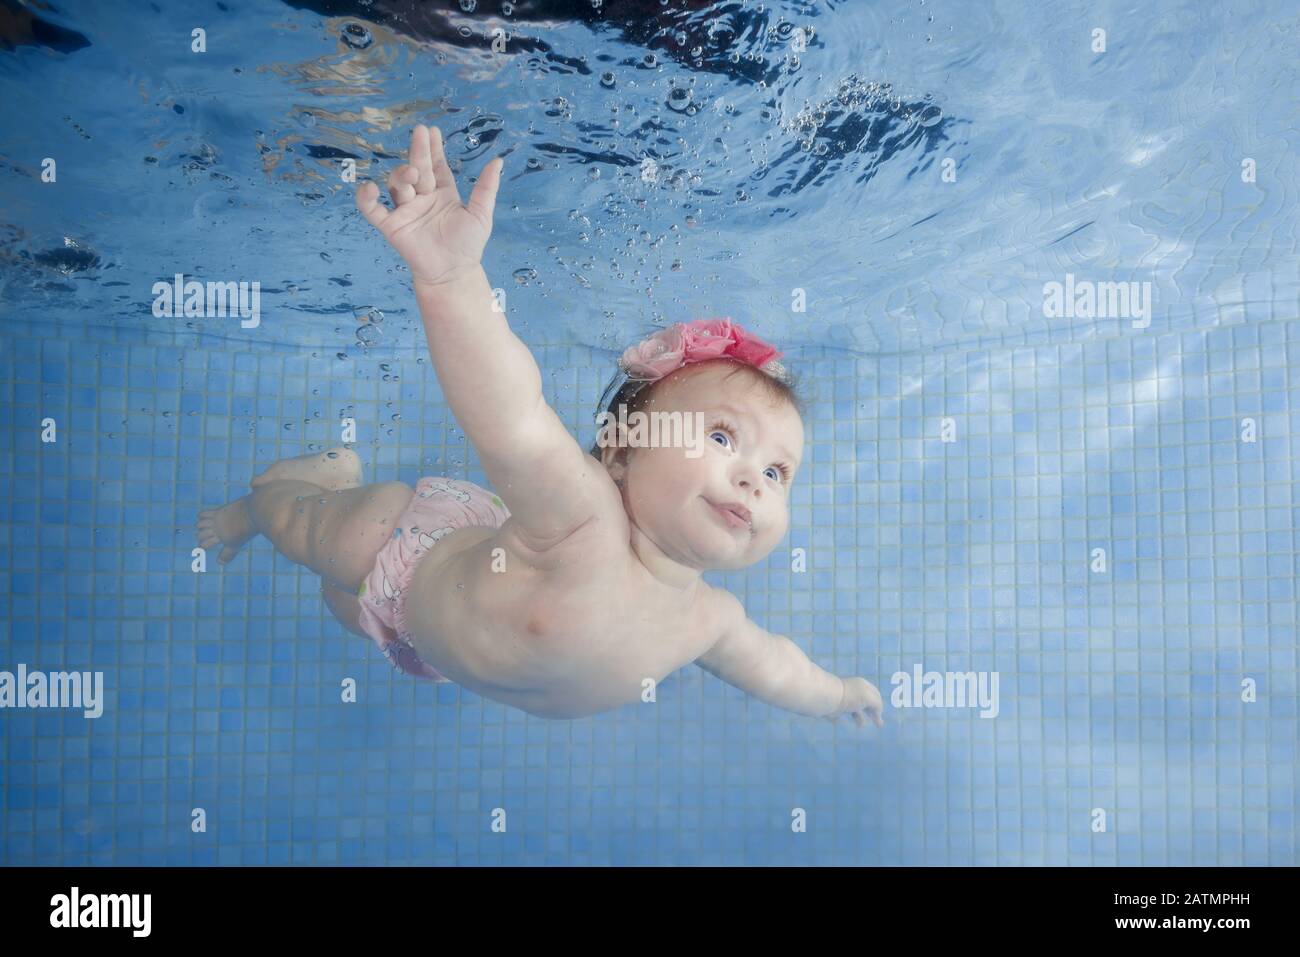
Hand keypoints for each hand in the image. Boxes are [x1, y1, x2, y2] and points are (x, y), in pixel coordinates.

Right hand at [355, 124, 503, 286]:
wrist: (454, 273)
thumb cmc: (467, 245)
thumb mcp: (481, 214)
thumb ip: (487, 188)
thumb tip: (498, 160)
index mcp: (442, 194)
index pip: (436, 166)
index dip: (433, 149)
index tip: (432, 130)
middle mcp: (422, 198)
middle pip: (417, 168)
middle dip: (418, 150)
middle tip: (420, 131)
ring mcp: (405, 211)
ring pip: (397, 184)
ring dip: (402, 174)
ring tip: (413, 172)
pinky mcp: (391, 226)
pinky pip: (373, 210)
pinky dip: (366, 199)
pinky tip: (370, 187)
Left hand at [825, 676, 884, 727]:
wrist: (826, 698)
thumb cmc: (849, 696)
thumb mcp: (868, 697)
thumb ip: (876, 704)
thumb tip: (878, 712)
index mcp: (862, 686)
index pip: (874, 694)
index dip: (879, 704)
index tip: (881, 715)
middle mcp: (852, 692)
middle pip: (864, 702)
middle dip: (871, 712)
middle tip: (877, 724)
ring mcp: (842, 700)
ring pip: (853, 709)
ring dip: (859, 717)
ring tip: (860, 725)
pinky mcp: (832, 708)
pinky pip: (838, 714)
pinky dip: (841, 719)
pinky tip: (843, 724)